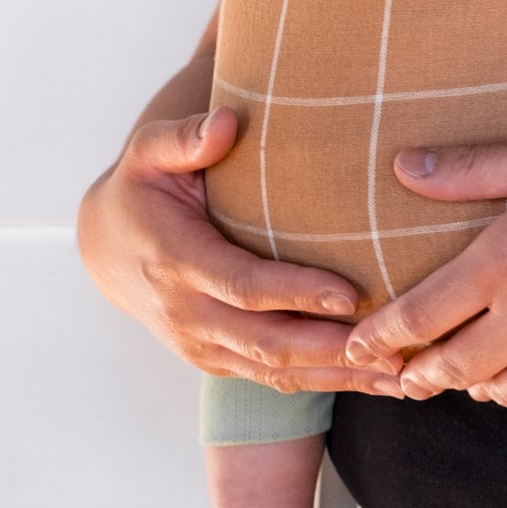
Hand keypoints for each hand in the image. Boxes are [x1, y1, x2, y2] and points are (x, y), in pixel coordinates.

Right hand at [76, 106, 402, 394]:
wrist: (107, 246)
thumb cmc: (143, 187)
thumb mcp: (149, 152)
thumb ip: (185, 137)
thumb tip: (225, 123)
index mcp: (175, 261)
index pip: (242, 285)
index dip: (295, 292)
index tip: (349, 293)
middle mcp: (187, 314)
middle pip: (266, 341)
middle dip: (332, 349)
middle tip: (394, 347)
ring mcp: (201, 345)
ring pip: (275, 371)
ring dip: (339, 377)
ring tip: (399, 375)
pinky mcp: (217, 359)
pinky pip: (274, 379)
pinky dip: (325, 384)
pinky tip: (375, 381)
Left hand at [343, 134, 506, 406]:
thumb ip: (473, 170)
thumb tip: (403, 167)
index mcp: (505, 261)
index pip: (419, 315)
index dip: (382, 336)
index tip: (362, 346)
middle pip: (451, 366)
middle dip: (422, 373)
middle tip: (408, 376)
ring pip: (504, 389)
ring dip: (483, 382)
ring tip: (476, 373)